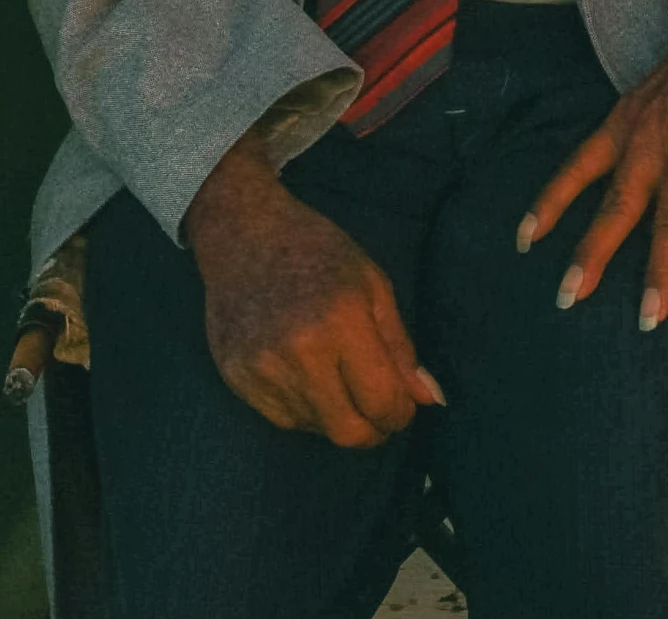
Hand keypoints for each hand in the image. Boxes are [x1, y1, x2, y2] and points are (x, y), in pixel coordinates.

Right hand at [182, 131, 445, 447]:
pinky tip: (304, 373)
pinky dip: (305, 409)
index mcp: (342, 320)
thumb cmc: (315, 250)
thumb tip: (430, 399)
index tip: (402, 404)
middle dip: (373, 430)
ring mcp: (264, 369)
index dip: (400, 414)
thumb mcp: (371, 283)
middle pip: (348, 432)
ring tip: (335, 375)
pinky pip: (285, 420)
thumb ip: (400, 347)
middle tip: (376, 407)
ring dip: (338, 415)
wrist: (240, 234)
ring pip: (317, 429)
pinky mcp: (238, 380)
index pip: (382, 402)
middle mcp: (300, 352)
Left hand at [519, 0, 667, 328]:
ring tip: (647, 319)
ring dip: (659, 274)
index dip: (550, 204)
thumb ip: (641, 136)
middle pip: (614, 208)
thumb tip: (638, 175)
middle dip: (591, 257)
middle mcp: (645, 143)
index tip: (523, 240)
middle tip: (568, 300)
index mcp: (623, 126)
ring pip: (666, 222)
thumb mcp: (650, 97)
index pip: (576, 168)